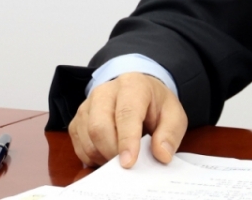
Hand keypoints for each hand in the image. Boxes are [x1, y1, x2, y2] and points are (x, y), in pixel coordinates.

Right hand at [68, 72, 187, 168]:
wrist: (139, 95)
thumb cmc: (156, 106)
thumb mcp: (174, 116)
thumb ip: (170, 134)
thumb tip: (162, 155)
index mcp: (132, 85)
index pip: (126, 113)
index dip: (127, 140)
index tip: (129, 163)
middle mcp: (105, 92)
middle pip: (99, 126)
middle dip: (112, 152)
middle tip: (127, 165)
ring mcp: (87, 105)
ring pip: (87, 138)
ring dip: (103, 156)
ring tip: (120, 158)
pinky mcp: (77, 120)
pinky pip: (79, 146)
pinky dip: (93, 157)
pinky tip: (108, 155)